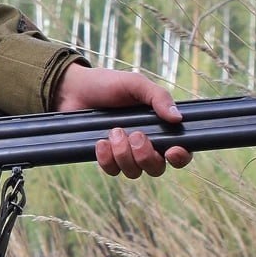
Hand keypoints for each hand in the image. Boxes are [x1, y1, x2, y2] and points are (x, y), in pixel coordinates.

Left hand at [53, 64, 192, 177]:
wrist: (75, 89)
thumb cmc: (108, 84)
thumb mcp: (136, 84)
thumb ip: (158, 97)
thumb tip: (178, 118)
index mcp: (159, 127)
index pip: (180, 151)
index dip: (180, 157)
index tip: (172, 151)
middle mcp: (144, 145)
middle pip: (156, 169)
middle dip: (146, 156)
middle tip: (135, 135)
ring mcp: (124, 153)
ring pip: (133, 172)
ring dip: (124, 154)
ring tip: (114, 131)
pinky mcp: (105, 158)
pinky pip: (111, 170)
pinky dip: (106, 159)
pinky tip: (101, 142)